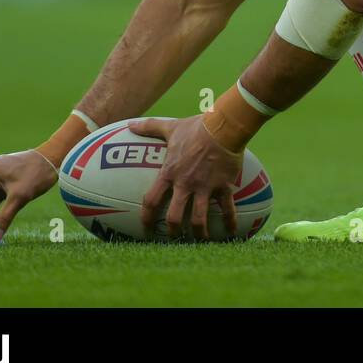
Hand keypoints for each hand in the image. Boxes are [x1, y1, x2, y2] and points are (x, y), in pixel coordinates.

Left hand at [132, 116, 240, 240]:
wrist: (223, 127)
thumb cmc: (196, 127)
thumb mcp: (171, 127)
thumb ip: (150, 127)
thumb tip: (130, 123)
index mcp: (170, 173)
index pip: (152, 200)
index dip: (147, 217)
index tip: (146, 227)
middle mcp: (185, 184)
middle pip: (175, 216)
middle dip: (172, 230)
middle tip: (173, 237)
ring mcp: (205, 187)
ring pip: (199, 219)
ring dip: (198, 233)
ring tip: (200, 240)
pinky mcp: (223, 186)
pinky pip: (227, 208)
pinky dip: (229, 222)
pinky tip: (232, 232)